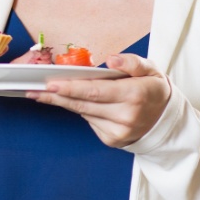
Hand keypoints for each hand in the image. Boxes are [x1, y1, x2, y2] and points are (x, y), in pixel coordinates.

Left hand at [27, 53, 171, 146]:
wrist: (165, 120)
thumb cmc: (153, 90)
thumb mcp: (150, 69)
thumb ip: (132, 62)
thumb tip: (112, 60)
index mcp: (135, 95)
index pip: (95, 91)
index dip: (70, 88)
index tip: (50, 84)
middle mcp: (126, 116)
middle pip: (83, 104)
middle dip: (56, 96)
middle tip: (34, 90)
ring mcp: (118, 131)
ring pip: (83, 113)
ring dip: (64, 102)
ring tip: (45, 93)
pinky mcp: (112, 139)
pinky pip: (90, 121)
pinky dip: (83, 110)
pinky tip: (80, 102)